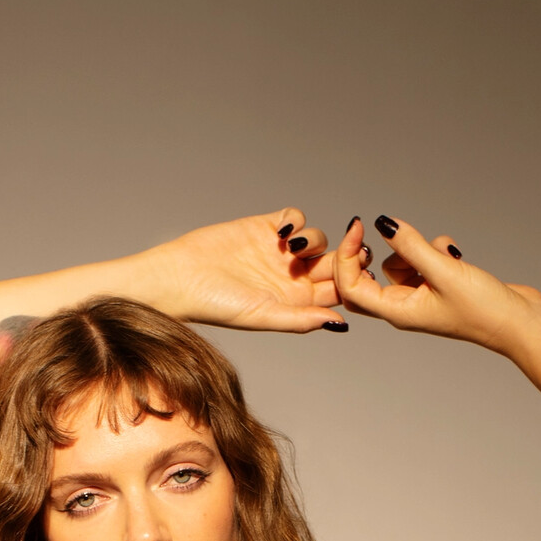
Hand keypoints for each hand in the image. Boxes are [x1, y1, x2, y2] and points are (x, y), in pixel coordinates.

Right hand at [150, 208, 346, 334]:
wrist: (182, 277)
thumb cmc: (218, 305)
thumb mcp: (264, 316)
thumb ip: (302, 320)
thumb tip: (340, 323)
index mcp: (297, 303)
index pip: (337, 291)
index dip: (351, 280)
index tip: (358, 271)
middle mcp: (292, 278)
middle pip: (333, 263)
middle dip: (345, 254)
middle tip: (350, 247)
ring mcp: (280, 251)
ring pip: (317, 239)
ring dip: (314, 240)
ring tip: (292, 248)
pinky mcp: (265, 226)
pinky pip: (294, 217)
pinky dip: (296, 221)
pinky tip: (282, 233)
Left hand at [333, 215, 540, 354]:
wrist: (518, 321)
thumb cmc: (483, 309)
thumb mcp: (444, 272)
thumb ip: (412, 246)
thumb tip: (383, 224)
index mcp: (398, 312)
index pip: (352, 288)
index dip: (347, 257)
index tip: (359, 227)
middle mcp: (404, 307)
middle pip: (366, 280)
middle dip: (368, 255)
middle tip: (374, 232)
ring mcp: (421, 297)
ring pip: (398, 264)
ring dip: (414, 247)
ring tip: (441, 252)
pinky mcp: (438, 287)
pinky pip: (422, 261)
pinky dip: (434, 250)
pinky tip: (454, 254)